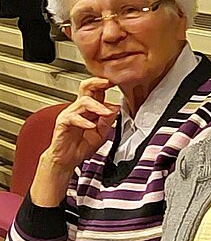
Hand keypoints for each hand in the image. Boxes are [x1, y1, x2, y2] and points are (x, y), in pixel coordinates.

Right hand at [30, 78, 118, 206]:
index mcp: (89, 109)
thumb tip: (115, 108)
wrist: (68, 159)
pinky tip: (91, 126)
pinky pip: (72, 118)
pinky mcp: (63, 123)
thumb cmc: (82, 145)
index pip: (97, 90)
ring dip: (97, 106)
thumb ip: (108, 121)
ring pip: (83, 101)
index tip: (117, 80)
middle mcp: (79, 108)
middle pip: (86, 87)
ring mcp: (70, 114)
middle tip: (109, 82)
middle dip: (98, 82)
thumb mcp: (102, 133)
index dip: (106, 84)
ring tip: (106, 113)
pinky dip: (83, 121)